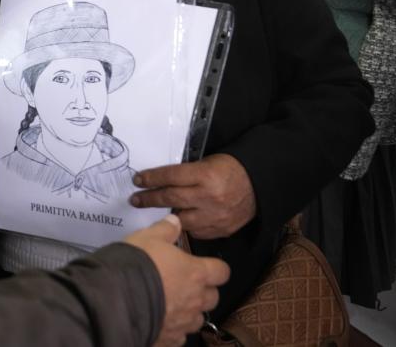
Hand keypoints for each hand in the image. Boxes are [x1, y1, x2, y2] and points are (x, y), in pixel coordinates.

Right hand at [123, 214, 229, 346]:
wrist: (118, 297)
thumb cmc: (137, 263)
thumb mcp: (148, 237)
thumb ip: (165, 229)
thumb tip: (175, 221)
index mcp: (196, 272)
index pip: (221, 271)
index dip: (215, 268)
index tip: (205, 266)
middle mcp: (195, 299)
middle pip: (213, 297)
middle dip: (203, 291)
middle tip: (185, 283)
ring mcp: (184, 321)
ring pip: (198, 319)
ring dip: (190, 311)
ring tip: (173, 304)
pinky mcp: (170, 338)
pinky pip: (179, 335)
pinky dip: (174, 329)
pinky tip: (161, 321)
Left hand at [131, 154, 255, 239]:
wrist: (260, 184)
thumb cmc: (229, 169)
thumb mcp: (207, 163)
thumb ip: (186, 174)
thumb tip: (159, 181)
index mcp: (206, 175)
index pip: (171, 176)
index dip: (151, 178)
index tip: (138, 180)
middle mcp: (209, 196)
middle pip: (171, 198)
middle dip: (150, 199)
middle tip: (135, 200)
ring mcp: (216, 216)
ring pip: (181, 220)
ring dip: (164, 217)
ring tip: (152, 213)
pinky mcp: (222, 230)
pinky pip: (196, 233)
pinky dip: (186, 228)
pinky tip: (178, 223)